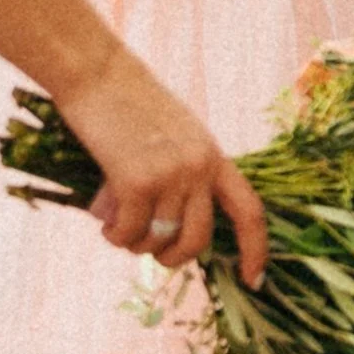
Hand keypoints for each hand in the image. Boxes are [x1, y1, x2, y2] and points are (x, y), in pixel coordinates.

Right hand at [54, 44, 268, 284]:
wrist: (97, 72)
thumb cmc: (127, 104)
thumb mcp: (171, 137)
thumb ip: (178, 177)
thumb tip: (162, 231)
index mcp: (214, 156)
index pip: (250, 210)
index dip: (256, 249)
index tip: (254, 281)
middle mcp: (199, 168)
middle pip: (198, 240)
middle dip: (171, 257)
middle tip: (149, 250)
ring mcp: (170, 175)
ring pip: (158, 240)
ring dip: (134, 243)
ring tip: (116, 226)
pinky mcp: (136, 181)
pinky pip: (129, 232)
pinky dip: (114, 235)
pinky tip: (103, 222)